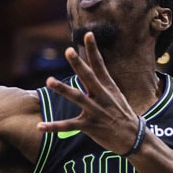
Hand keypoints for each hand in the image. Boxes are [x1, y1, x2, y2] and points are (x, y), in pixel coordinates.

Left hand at [41, 32, 147, 156]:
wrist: (133, 138)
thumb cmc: (123, 115)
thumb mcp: (116, 96)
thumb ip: (103, 84)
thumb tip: (94, 70)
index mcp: (108, 88)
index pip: (99, 65)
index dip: (93, 50)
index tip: (88, 34)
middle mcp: (102, 97)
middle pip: (88, 77)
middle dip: (78, 63)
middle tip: (69, 50)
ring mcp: (96, 111)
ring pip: (77, 97)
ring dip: (62, 89)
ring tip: (49, 80)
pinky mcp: (90, 126)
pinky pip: (68, 126)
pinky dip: (53, 127)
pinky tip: (40, 126)